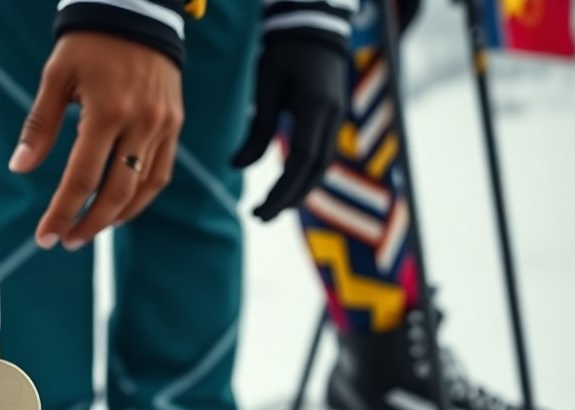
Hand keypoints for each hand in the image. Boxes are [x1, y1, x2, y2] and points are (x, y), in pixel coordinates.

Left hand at [9, 32, 182, 251]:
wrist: (137, 13)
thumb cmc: (88, 44)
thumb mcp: (56, 78)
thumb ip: (39, 125)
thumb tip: (19, 167)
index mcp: (107, 111)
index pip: (82, 178)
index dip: (62, 213)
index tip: (46, 236)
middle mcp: (140, 123)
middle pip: (116, 192)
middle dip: (89, 224)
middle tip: (66, 241)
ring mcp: (162, 125)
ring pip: (142, 188)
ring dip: (115, 217)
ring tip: (88, 230)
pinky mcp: (174, 125)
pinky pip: (160, 172)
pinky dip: (140, 197)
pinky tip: (118, 208)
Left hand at [231, 37, 348, 220]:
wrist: (312, 28)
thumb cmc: (284, 54)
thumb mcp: (266, 89)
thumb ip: (256, 131)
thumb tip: (236, 166)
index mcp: (315, 110)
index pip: (301, 163)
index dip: (282, 192)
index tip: (259, 211)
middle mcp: (333, 118)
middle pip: (314, 171)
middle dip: (288, 198)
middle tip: (260, 217)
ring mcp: (337, 119)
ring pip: (322, 167)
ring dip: (298, 190)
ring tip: (272, 207)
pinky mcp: (334, 119)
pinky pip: (322, 155)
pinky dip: (305, 175)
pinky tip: (287, 186)